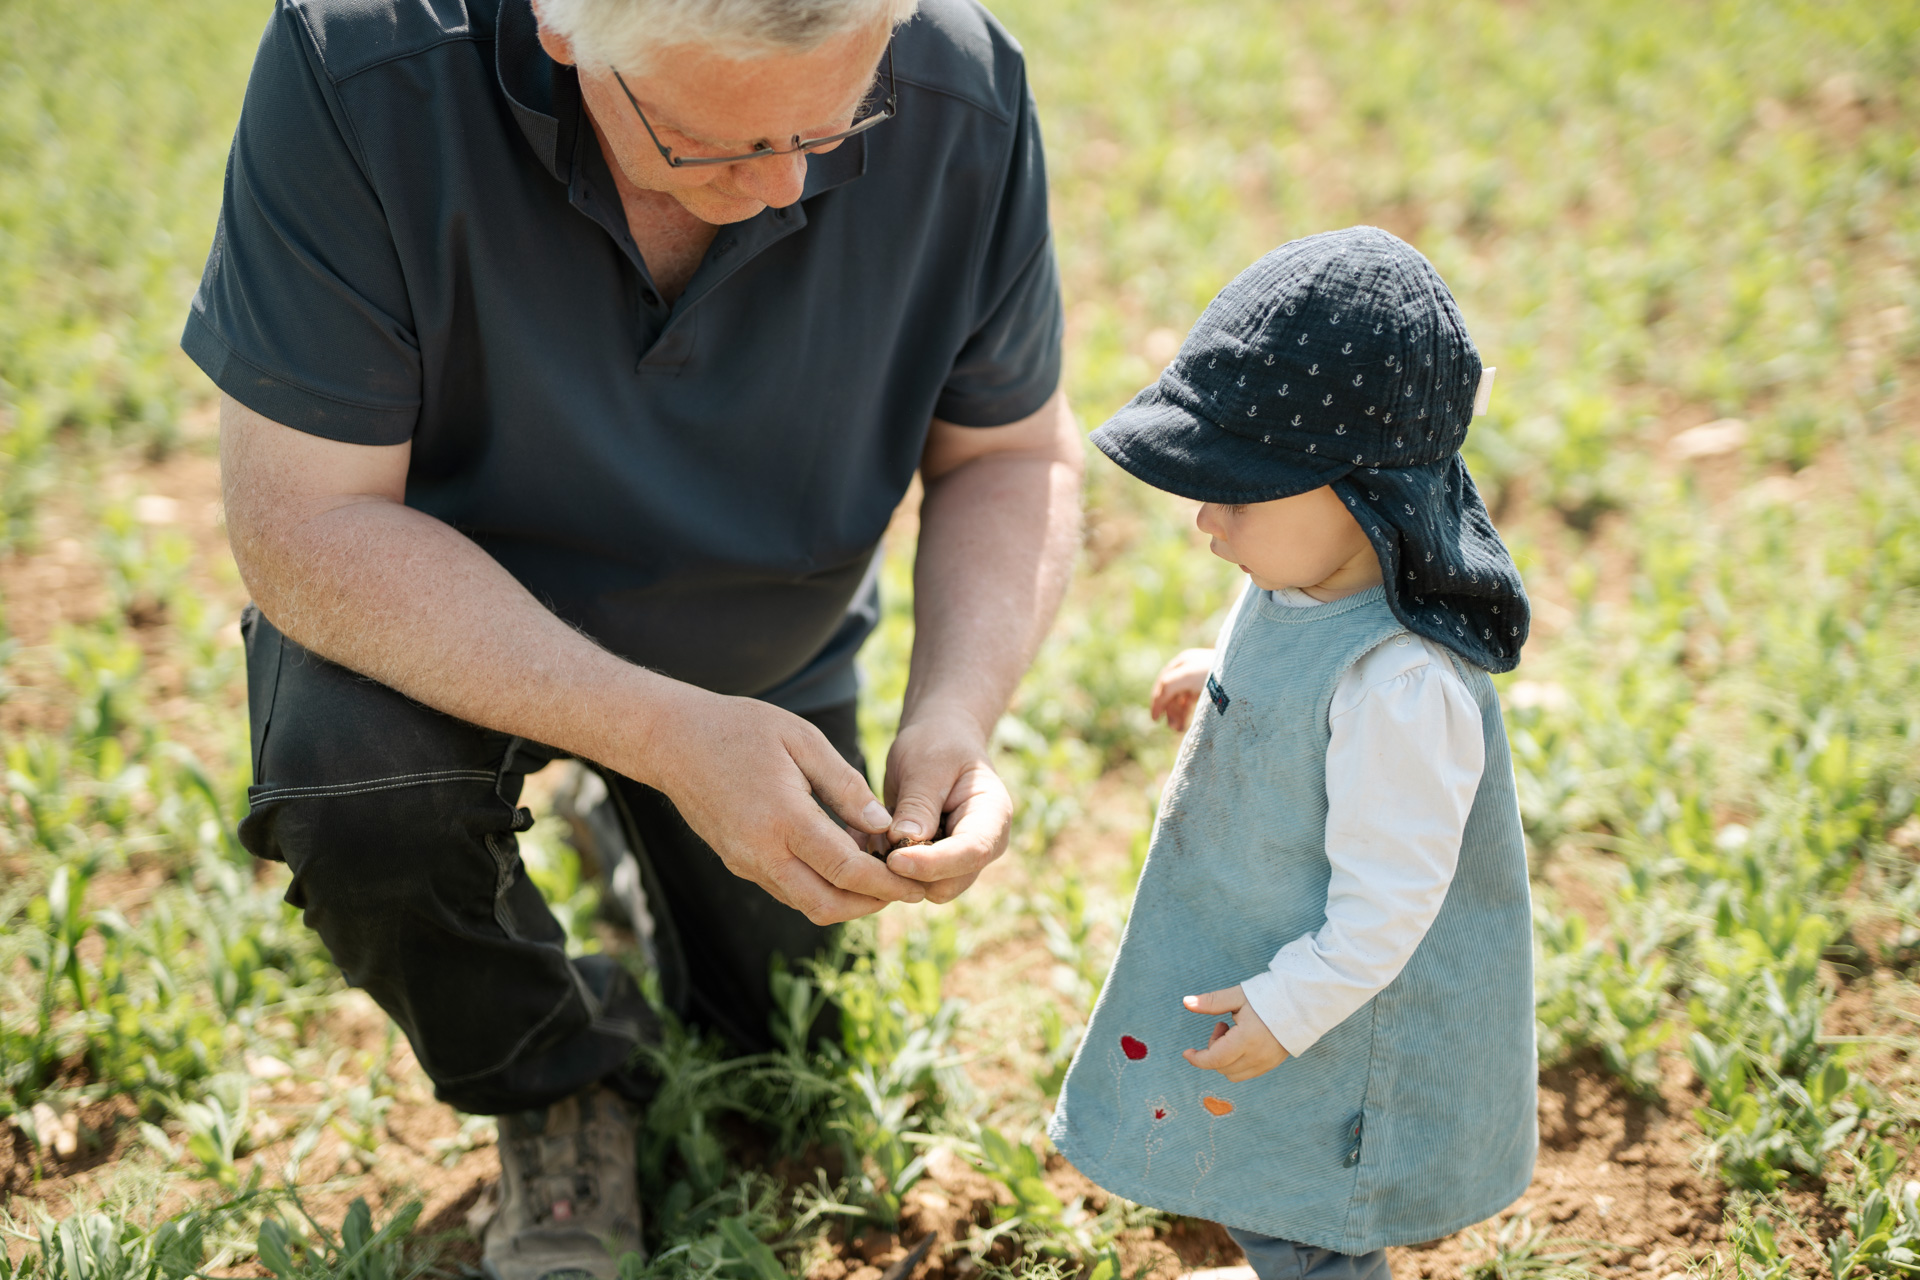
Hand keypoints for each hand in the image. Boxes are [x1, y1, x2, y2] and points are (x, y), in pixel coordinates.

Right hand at [636, 682, 927, 924]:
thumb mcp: (803, 740)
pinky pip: (787, 890)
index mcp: (783, 820)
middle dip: (871, 905)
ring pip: (806, 904)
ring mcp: (745, 862)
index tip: (916, 883)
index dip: (887, 883)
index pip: (846, 870)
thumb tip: (883, 825)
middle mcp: (761, 852)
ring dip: (846, 900)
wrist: (671, 740)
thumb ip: (846, 785)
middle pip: (827, 904)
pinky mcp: (737, 863)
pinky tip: (841, 863)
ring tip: (879, 877)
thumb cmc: (741, 729)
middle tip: (905, 890)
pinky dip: (820, 887)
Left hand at [878, 707, 1011, 903]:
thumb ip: (918, 803)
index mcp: (993, 817)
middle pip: (948, 882)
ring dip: (894, 869)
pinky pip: (908, 881)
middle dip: (909, 871)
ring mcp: (960, 861)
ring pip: (924, 888)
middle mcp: (983, 847)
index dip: (932, 863)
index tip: (894, 860)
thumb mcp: (926, 764)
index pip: (971, 852)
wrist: (938, 742)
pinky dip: (886, 865)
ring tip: (874, 829)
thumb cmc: (937, 744)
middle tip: (874, 838)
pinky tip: (870, 836)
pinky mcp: (936, 866)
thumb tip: (904, 842)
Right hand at [1150, 648, 1215, 731]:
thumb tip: (1158, 701)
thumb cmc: (1216, 672)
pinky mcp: (1210, 689)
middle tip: (1173, 728)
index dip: (1157, 701)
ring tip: (1180, 730)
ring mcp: (1200, 679)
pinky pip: (1193, 702)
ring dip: (1178, 715)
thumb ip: (1168, 686)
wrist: (1244, 673)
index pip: (1163, 683)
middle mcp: (1189, 669)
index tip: (1155, 719)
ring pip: (1182, 700)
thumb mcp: (1187, 676)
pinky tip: (1188, 724)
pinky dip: (1188, 713)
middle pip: (1172, 693)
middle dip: (1170, 711)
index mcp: (1182, 662)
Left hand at [1181, 986, 1290, 1081]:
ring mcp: (1267, 1062)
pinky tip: (1244, 1040)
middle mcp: (1257, 1056)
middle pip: (1222, 1067)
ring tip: (1234, 1032)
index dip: (1197, 1059)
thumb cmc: (1268, 995)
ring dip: (1225, 1057)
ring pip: (1234, 1074)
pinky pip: (1247, 1072)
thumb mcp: (1238, 996)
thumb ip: (1211, 1002)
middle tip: (1222, 1026)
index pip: (1215, 1060)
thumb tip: (1185, 1002)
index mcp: (1247, 1039)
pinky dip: (1237, 1061)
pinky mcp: (1273, 1064)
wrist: (1302, 1001)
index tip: (1187, 1052)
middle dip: (1213, 1050)